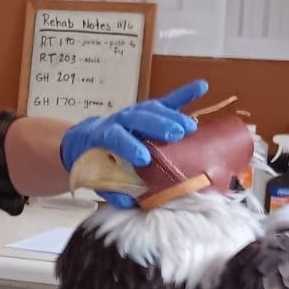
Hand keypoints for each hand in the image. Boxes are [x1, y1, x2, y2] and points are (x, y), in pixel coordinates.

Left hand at [60, 81, 205, 207]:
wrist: (87, 141)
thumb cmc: (95, 162)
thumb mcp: (97, 178)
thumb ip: (112, 189)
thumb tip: (130, 201)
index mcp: (103, 136)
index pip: (115, 137)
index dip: (129, 146)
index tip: (144, 159)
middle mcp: (120, 120)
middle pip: (138, 118)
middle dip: (157, 125)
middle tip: (175, 135)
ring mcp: (135, 112)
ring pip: (153, 109)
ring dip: (173, 116)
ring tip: (190, 127)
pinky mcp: (149, 111)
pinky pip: (168, 101)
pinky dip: (185, 94)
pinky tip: (202, 87)